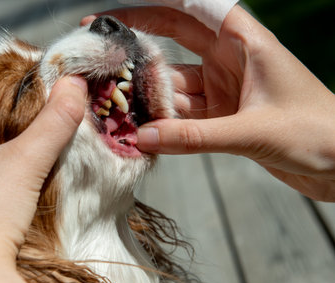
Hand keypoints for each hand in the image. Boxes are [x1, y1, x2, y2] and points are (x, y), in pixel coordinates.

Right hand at [82, 6, 334, 201]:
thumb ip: (194, 137)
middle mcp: (231, 61)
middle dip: (139, 47)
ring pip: (176, 86)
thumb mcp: (251, 131)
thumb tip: (142, 138)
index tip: (114, 16)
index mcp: (245, 43)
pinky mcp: (223, 117)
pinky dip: (166, 122)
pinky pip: (185, 115)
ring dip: (150, 95)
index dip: (151, 8)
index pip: (190, 10)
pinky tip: (143, 128)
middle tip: (102, 53)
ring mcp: (225, 90)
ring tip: (115, 100)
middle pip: (175, 43)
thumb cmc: (315, 134)